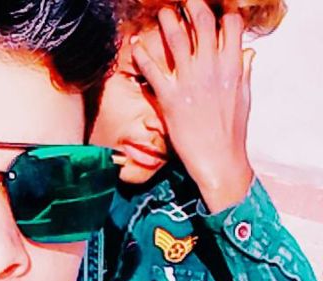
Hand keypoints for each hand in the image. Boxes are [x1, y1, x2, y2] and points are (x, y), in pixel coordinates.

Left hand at [131, 0, 254, 211]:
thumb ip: (243, 72)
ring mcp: (190, 82)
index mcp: (233, 66)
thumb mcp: (243, 98)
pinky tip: (137, 45)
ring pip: (177, 38)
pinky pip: (153, 70)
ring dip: (167, 21)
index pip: (231, 24)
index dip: (222, 14)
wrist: (219, 161)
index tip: (214, 13)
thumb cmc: (232, 133)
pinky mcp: (170, 98)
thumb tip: (248, 54)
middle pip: (203, 21)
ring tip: (163, 12)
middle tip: (184, 3)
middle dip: (193, 6)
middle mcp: (212, 68)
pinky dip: (142, 55)